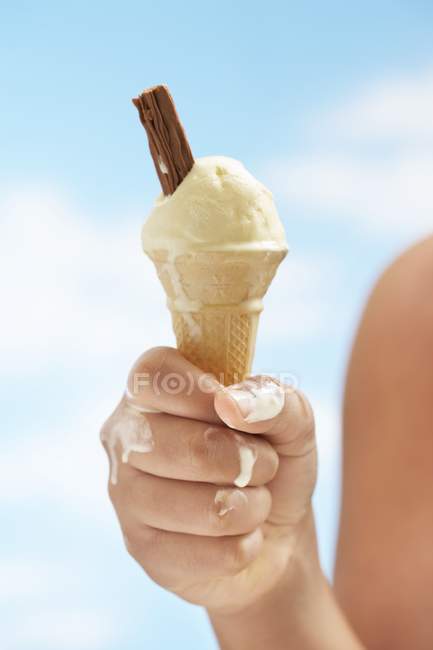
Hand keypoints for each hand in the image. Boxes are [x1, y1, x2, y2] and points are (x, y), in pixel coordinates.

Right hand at [100, 347, 316, 612]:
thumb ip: (273, 399)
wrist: (274, 529)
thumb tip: (231, 404)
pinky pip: (207, 553)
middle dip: (246, 460)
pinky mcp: (141, 549)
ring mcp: (125, 495)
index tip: (233, 412)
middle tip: (263, 464)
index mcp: (150, 391)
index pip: (153, 375)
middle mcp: (125, 438)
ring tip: (255, 500)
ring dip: (252, 506)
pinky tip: (238, 535)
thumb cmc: (271, 458)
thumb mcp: (291, 420)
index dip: (203, 394)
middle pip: (184, 446)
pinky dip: (244, 545)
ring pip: (202, 507)